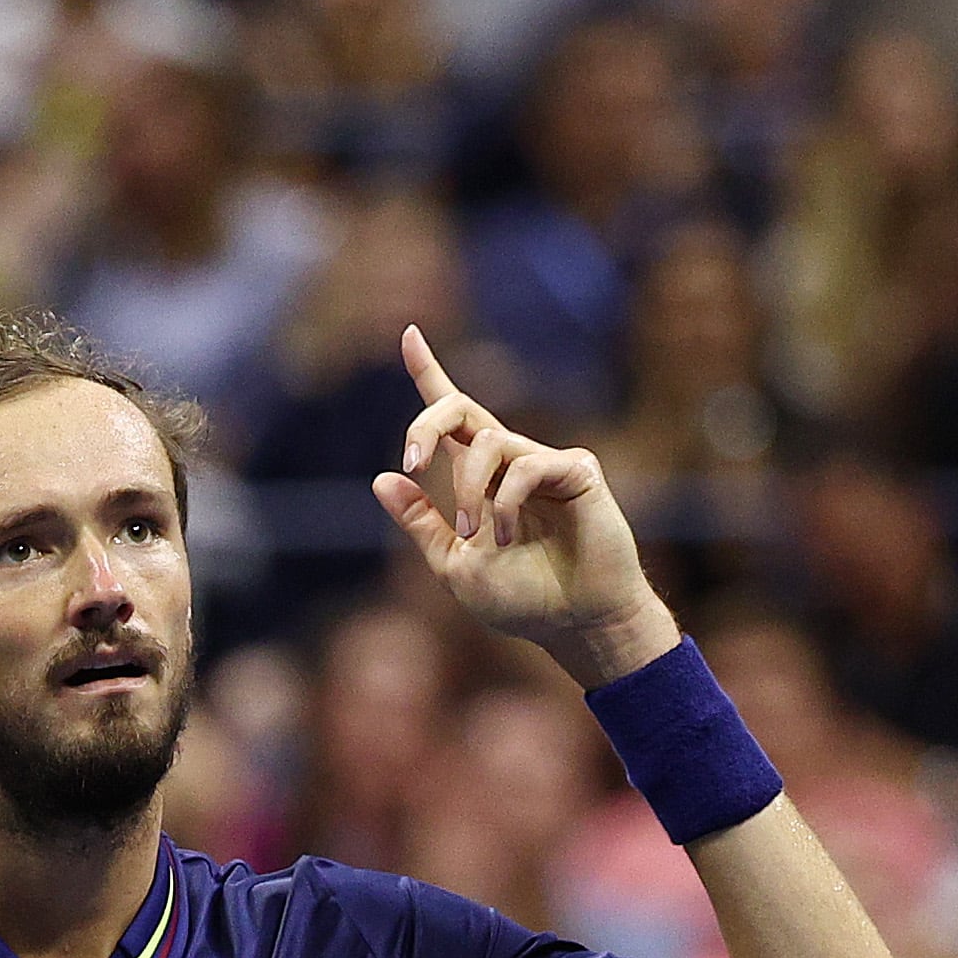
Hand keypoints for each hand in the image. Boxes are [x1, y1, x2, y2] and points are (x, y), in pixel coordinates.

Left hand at [374, 327, 676, 685]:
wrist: (575, 625)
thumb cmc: (522, 601)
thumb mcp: (453, 566)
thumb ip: (420, 524)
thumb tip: (381, 478)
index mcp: (478, 478)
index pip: (449, 418)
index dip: (428, 371)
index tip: (407, 332)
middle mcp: (509, 461)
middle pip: (460, 410)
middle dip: (425, 424)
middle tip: (413, 461)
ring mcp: (544, 462)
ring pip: (487, 441)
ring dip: (467, 490)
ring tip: (474, 534)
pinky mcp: (576, 470)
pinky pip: (525, 466)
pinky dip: (506, 503)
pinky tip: (510, 537)